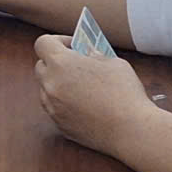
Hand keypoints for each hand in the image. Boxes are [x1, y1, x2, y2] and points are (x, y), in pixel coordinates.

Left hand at [35, 34, 165, 157]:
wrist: (130, 130)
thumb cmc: (124, 93)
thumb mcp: (112, 62)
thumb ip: (94, 55)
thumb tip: (86, 55)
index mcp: (61, 64)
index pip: (43, 44)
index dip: (57, 41)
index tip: (73, 46)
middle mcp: (50, 85)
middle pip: (41, 66)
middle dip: (56, 63)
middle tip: (76, 65)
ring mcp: (53, 107)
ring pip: (46, 89)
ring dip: (58, 84)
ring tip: (81, 86)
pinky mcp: (59, 125)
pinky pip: (54, 108)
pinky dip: (64, 103)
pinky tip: (84, 105)